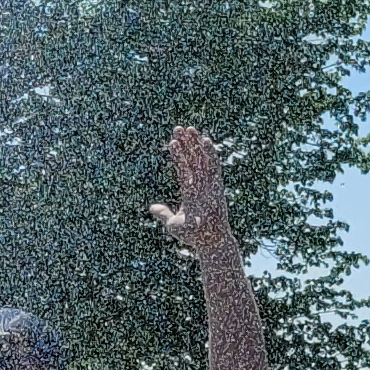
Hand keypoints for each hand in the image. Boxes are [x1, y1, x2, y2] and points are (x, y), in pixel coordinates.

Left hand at [150, 124, 238, 261]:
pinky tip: (205, 141)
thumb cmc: (193, 236)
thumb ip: (164, 213)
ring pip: (202, 159)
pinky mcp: (217, 186)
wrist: (209, 241)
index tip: (172, 142)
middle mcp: (200, 186)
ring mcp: (209, 185)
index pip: (183, 169)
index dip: (178, 156)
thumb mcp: (173, 224)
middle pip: (193, 160)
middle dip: (187, 144)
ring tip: (190, 129)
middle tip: (180, 128)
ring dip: (196, 144)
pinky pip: (214, 167)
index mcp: (190, 193)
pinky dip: (210, 154)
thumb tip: (152, 208)